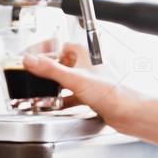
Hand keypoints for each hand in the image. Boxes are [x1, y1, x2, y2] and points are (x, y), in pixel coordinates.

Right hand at [23, 43, 140, 128]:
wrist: (128, 112)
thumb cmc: (111, 92)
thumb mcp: (74, 78)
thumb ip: (50, 69)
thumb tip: (30, 60)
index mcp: (85, 53)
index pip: (59, 45)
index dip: (43, 50)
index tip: (30, 57)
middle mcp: (88, 64)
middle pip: (61, 62)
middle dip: (46, 70)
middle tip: (33, 76)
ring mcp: (90, 80)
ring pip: (66, 79)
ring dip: (53, 86)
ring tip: (41, 91)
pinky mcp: (92, 94)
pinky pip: (72, 95)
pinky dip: (62, 100)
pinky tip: (55, 106)